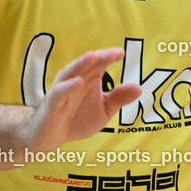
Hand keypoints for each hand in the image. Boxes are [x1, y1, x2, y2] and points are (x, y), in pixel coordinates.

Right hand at [24, 48, 140, 152]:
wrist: (51, 137)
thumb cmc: (77, 119)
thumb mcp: (103, 110)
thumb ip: (118, 98)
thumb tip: (139, 87)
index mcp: (88, 79)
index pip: (99, 64)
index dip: (109, 57)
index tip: (121, 53)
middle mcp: (75, 80)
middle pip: (87, 65)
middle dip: (99, 57)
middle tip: (113, 52)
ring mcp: (63, 90)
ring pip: (71, 73)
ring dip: (81, 64)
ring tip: (92, 56)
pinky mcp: (53, 103)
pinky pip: (60, 92)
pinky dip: (69, 86)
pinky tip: (79, 82)